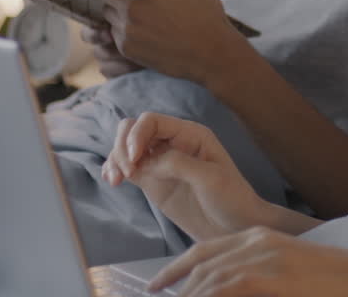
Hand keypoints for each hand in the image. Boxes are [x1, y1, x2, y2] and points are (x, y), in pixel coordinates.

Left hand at [53, 0, 257, 87]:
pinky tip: (152, 32)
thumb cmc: (205, 12)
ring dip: (118, 9)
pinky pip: (116, 33)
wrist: (212, 55)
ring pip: (107, 13)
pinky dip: (126, 28)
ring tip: (151, 16)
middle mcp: (130, 8)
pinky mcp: (127, 50)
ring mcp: (126, 31)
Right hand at [103, 113, 272, 240]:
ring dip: (115, 159)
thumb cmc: (231, 198)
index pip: (153, 121)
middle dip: (123, 146)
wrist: (235, 226)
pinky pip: (127, 167)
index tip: (134, 159)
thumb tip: (148, 161)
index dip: (137, 135)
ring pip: (126, 147)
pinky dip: (115, 170)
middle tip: (126, 171)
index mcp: (190, 134)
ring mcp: (160, 162)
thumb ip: (180, 164)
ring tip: (116, 180)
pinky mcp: (152, 180)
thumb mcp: (211, 178)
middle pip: (134, 129)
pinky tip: (113, 180)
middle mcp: (173, 143)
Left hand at [147, 227, 347, 294]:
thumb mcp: (286, 272)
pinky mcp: (264, 277)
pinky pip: (221, 290)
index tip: (158, 284)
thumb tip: (234, 288)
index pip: (205, 249)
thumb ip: (258, 278)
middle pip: (200, 263)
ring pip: (206, 279)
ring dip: (188, 295)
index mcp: (258, 236)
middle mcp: (255, 241)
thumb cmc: (330, 281)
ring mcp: (260, 258)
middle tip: (155, 295)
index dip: (177, 267)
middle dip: (174, 283)